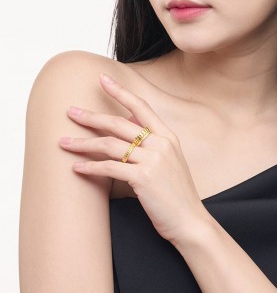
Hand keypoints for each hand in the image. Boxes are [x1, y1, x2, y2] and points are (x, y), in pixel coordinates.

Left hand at [59, 73, 210, 245]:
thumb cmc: (177, 193)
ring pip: (110, 144)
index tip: (103, 79)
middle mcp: (161, 144)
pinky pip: (110, 168)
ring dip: (83, 143)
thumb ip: (152, 144)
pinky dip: (90, 167)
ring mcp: (153, 160)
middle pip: (119, 123)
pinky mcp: (144, 178)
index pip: (141, 107)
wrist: (190, 220)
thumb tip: (128, 129)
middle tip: (70, 112)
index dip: (121, 91)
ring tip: (64, 143)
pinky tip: (76, 167)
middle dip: (91, 117)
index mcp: (168, 137)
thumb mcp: (170, 161)